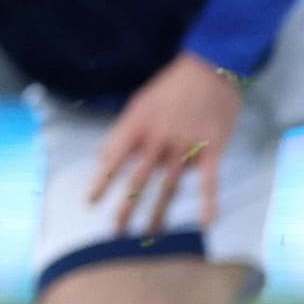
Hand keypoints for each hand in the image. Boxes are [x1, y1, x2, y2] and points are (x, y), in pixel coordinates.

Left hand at [85, 51, 242, 241]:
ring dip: (160, 213)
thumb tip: (102, 156)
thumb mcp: (139, 103)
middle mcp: (159, 138)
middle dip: (127, 207)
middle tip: (117, 231)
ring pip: (170, 185)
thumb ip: (122, 131)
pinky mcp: (212, 149)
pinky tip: (205, 223)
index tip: (90, 202)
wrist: (211, 67)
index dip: (102, 181)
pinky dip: (208, 203)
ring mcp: (186, 145)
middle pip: (140, 178)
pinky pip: (210, 181)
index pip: (115, 158)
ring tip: (151, 235)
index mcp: (138, 125)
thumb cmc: (172, 86)